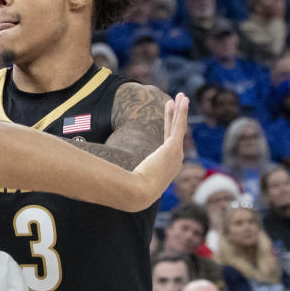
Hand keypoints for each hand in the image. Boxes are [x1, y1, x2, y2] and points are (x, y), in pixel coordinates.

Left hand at [131, 93, 188, 208]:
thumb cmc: (131, 189)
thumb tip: (106, 171)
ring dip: (181, 110)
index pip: (168, 141)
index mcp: (167, 166)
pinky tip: (183, 101)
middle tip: (179, 101)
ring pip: (179, 126)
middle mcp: (175, 160)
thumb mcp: (129, 178)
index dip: (168, 125)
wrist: (138, 193)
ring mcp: (176, 154)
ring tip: (183, 96)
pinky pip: (179, 125)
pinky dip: (181, 112)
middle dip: (176, 115)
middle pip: (175, 132)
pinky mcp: (173, 148)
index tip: (168, 114)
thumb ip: (123, 171)